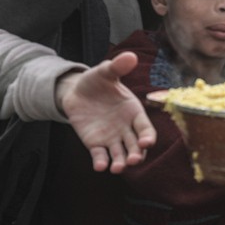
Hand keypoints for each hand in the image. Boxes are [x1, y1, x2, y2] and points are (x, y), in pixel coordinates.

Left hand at [56, 52, 156, 172]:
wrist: (76, 92)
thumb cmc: (96, 81)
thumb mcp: (105, 72)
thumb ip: (116, 67)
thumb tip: (130, 56)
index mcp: (134, 112)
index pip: (145, 128)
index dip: (148, 137)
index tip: (147, 143)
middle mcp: (126, 128)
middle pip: (136, 145)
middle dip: (137, 154)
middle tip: (134, 160)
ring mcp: (112, 138)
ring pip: (121, 154)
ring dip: (122, 163)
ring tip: (117, 168)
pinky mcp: (96, 144)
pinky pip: (101, 156)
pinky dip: (101, 162)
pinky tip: (100, 166)